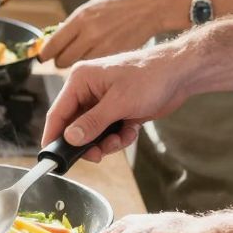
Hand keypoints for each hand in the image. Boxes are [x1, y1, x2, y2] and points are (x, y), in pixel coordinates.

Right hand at [41, 40, 194, 160]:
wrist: (180, 74)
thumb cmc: (150, 77)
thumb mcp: (118, 103)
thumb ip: (92, 122)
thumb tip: (70, 138)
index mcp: (81, 80)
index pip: (58, 112)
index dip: (54, 135)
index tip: (52, 157)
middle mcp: (88, 90)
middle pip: (75, 126)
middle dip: (88, 142)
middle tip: (98, 154)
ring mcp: (103, 101)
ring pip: (93, 132)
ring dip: (106, 141)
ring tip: (121, 138)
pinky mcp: (117, 110)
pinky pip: (108, 132)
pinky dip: (119, 137)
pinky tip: (132, 130)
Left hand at [42, 0, 187, 65]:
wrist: (151, 6)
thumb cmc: (121, 4)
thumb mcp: (92, 7)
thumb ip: (74, 24)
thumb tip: (55, 38)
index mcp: (80, 18)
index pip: (52, 45)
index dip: (45, 54)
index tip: (44, 57)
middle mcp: (89, 34)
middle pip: (62, 62)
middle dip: (60, 62)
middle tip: (65, 58)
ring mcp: (104, 48)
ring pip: (79, 69)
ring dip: (77, 68)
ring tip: (84, 61)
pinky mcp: (116, 58)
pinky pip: (96, 71)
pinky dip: (94, 70)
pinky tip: (98, 63)